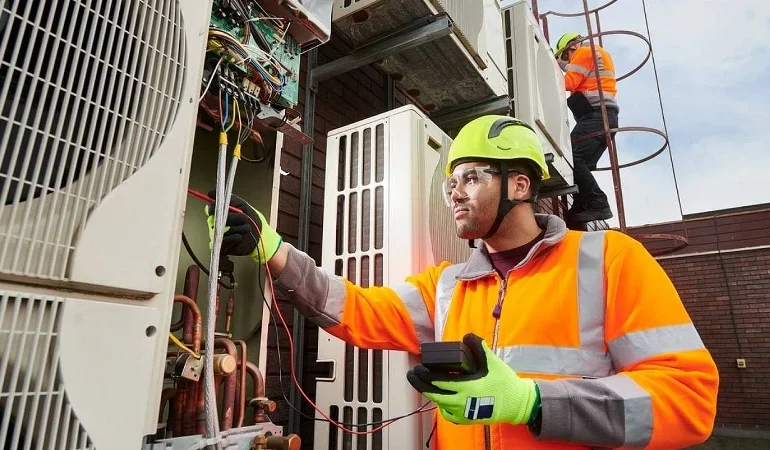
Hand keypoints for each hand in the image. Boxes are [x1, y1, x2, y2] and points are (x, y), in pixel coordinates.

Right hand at [204, 190, 281, 263]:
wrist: (262, 236)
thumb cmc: (252, 220)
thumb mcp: (243, 206)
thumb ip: (230, 199)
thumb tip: (211, 191)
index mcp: (220, 214)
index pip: (211, 208)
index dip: (217, 207)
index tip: (228, 208)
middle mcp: (216, 224)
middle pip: (218, 218)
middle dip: (235, 217)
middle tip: (244, 218)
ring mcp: (218, 236)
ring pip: (223, 229)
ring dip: (239, 228)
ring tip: (246, 229)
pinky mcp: (222, 247)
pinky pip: (225, 240)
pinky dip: (236, 237)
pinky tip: (241, 237)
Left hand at [406, 333, 538, 425]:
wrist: (517, 405)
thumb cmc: (505, 383)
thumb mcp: (493, 362)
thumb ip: (479, 347)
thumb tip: (467, 335)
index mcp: (467, 387)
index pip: (440, 381)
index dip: (426, 374)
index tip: (418, 367)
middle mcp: (462, 402)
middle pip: (434, 394)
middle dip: (420, 383)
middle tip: (412, 374)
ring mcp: (463, 413)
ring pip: (439, 404)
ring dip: (428, 393)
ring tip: (421, 383)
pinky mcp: (466, 420)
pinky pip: (447, 414)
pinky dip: (440, 405)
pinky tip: (438, 397)